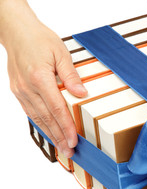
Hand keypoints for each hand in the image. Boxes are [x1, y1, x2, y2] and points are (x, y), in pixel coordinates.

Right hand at [0, 0, 86, 157]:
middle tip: (69, 152)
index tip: (74, 141)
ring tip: (61, 147)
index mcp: (40, 78)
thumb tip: (82, 94)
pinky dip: (41, 124)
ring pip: (37, 118)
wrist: (17, 32)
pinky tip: (49, 132)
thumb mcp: (61, 53)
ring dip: (50, 134)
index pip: (57, 109)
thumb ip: (71, 76)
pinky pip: (30, 112)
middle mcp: (28, 88)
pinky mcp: (18, 91)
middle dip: (59, 137)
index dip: (66, 127)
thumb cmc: (40, 39)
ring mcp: (20, 91)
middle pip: (47, 119)